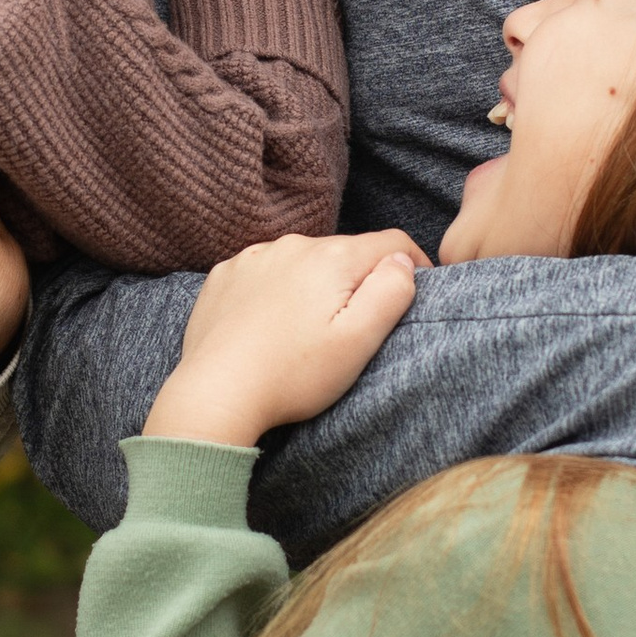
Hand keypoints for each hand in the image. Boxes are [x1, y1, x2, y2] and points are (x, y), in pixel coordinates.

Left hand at [144, 229, 424, 446]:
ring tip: (308, 330)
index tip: (419, 287)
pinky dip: (276, 291)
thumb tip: (402, 261)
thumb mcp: (358, 341)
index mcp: (332, 258)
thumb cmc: (293, 375)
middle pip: (344, 252)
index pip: (391, 242)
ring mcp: (253, 258)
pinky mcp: (224, 276)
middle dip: (358, 279)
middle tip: (355, 325)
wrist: (216, 394)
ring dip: (314, 285)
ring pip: (303, 261)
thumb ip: (390, 293)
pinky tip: (271, 326)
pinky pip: (264, 272)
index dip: (413, 262)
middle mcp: (292, 245)